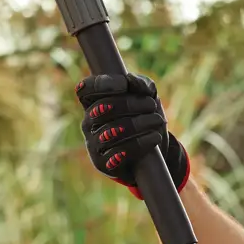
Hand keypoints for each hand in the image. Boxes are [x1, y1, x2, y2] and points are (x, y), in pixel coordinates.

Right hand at [75, 72, 190, 197]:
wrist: (150, 154)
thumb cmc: (144, 119)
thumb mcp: (147, 98)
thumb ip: (141, 85)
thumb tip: (131, 80)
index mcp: (94, 103)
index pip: (85, 89)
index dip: (102, 84)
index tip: (124, 85)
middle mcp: (89, 123)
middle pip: (103, 107)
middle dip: (130, 104)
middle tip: (152, 105)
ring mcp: (93, 144)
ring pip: (112, 131)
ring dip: (139, 124)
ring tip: (157, 121)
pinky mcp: (103, 163)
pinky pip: (118, 152)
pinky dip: (139, 144)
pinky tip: (154, 138)